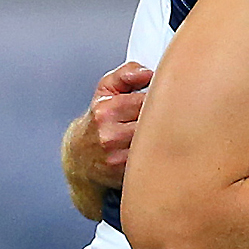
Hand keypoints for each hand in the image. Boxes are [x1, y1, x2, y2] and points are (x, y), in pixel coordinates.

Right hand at [73, 62, 153, 187]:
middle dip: (165, 117)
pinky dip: (159, 152)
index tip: (164, 98)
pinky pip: (154, 160)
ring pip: (158, 141)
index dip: (162, 98)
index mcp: (106, 111)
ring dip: (164, 135)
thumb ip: (126, 74)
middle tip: (168, 115)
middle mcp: (110, 136)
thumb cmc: (97, 121)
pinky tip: (156, 147)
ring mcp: (118, 159)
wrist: (80, 156)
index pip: (151, 100)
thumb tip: (147, 72)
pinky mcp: (126, 175)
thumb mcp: (106, 90)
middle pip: (157, 122)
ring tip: (161, 131)